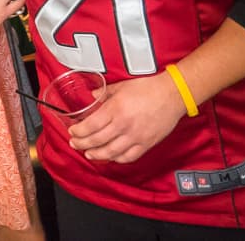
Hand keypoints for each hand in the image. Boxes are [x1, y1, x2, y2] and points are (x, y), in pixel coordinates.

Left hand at [66, 72, 185, 163]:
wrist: (173, 94)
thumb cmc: (148, 88)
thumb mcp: (122, 86)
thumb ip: (104, 92)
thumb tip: (92, 96)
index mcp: (115, 109)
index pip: (90, 126)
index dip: (78, 132)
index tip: (72, 132)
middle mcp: (123, 125)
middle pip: (96, 140)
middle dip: (82, 144)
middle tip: (75, 144)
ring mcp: (135, 137)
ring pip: (110, 152)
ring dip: (96, 155)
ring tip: (88, 154)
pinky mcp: (146, 144)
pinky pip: (128, 157)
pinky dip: (117, 159)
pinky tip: (110, 157)